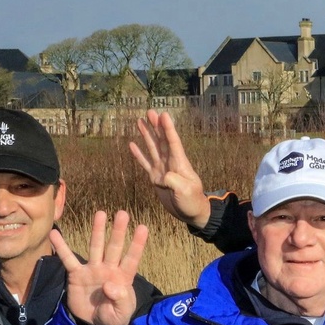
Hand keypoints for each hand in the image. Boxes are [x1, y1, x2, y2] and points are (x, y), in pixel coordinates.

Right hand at [50, 211, 148, 324]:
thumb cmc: (113, 317)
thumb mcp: (121, 314)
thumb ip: (119, 300)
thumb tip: (110, 285)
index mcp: (123, 278)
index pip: (131, 259)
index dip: (137, 245)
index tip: (143, 227)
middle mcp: (109, 269)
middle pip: (114, 248)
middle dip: (118, 231)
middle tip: (123, 213)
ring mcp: (92, 270)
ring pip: (96, 247)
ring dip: (97, 231)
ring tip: (100, 214)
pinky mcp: (76, 275)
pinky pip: (68, 260)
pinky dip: (61, 247)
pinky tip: (54, 233)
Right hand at [130, 110, 210, 228]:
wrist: (191, 213)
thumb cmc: (192, 201)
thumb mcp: (185, 191)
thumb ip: (174, 181)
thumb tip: (163, 176)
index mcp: (180, 163)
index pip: (173, 142)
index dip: (168, 128)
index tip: (164, 114)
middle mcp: (170, 163)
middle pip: (161, 140)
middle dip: (156, 126)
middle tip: (150, 111)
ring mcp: (162, 169)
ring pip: (152, 148)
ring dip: (147, 135)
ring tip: (140, 121)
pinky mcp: (156, 178)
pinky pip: (145, 164)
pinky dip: (139, 155)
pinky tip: (132, 144)